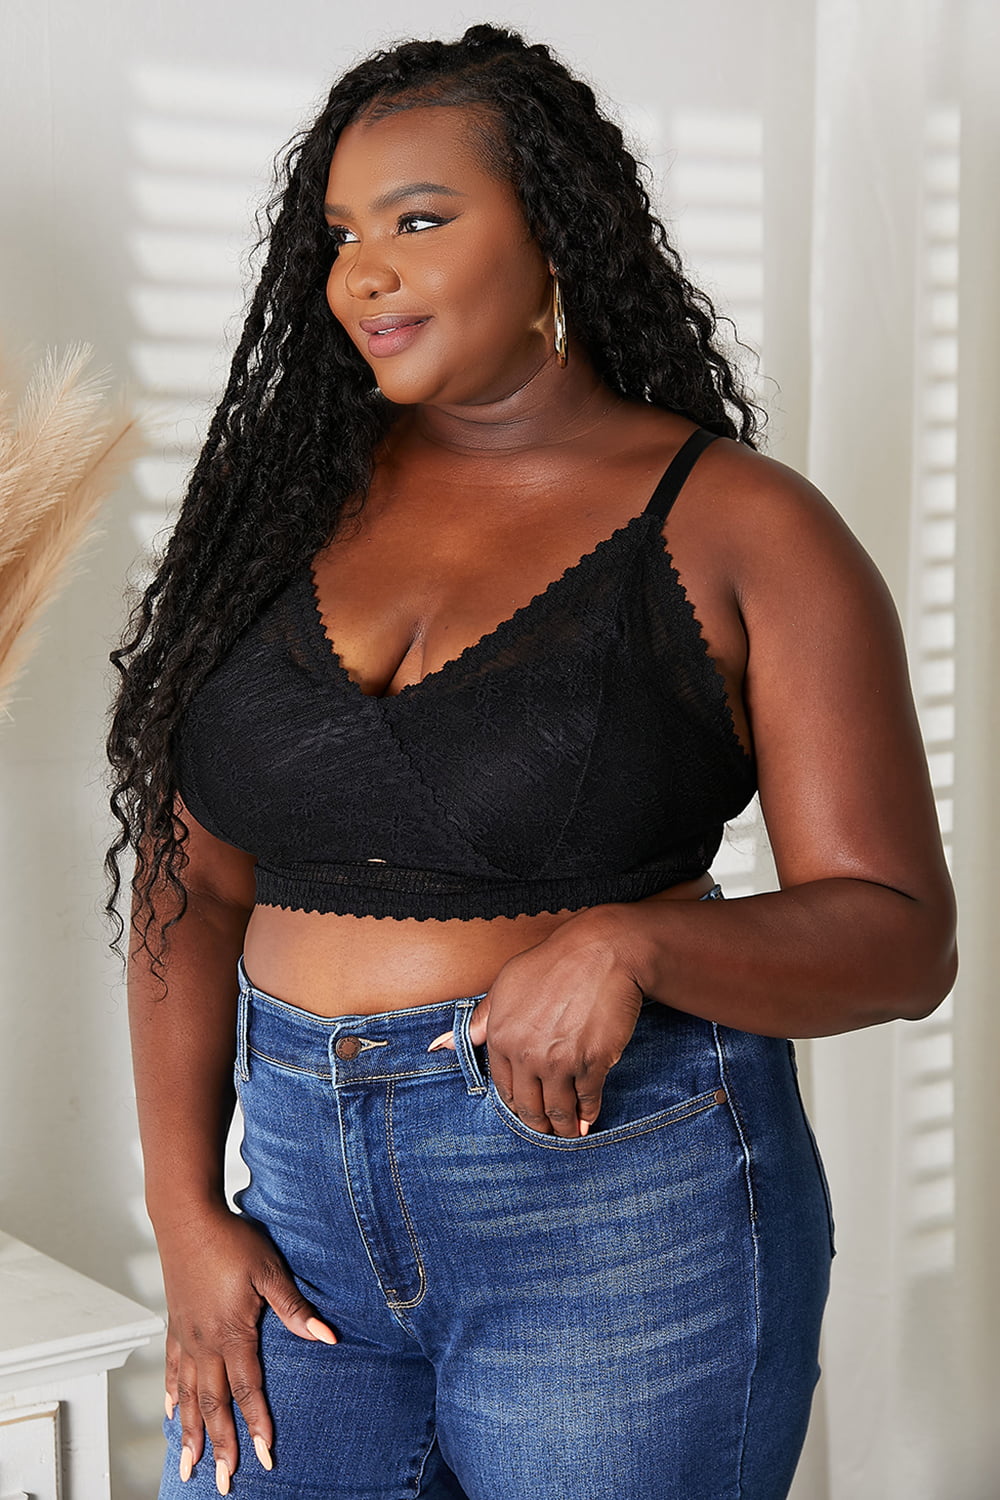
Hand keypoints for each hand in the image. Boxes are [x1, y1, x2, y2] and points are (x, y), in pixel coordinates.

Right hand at [158, 1204, 336, 1490]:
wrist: (187, 1219)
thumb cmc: (232, 1240)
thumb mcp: (271, 1270)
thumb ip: (295, 1308)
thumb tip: (327, 1337)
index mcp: (231, 1332)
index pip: (247, 1389)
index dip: (257, 1424)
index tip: (264, 1455)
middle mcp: (205, 1343)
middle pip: (213, 1404)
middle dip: (220, 1445)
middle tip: (223, 1482)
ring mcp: (186, 1336)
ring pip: (187, 1395)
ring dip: (190, 1433)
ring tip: (189, 1465)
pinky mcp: (175, 1325)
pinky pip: (171, 1369)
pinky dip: (172, 1395)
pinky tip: (171, 1413)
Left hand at [430, 909, 642, 1136]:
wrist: (601, 952)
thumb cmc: (552, 965)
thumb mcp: (505, 986)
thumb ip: (478, 1022)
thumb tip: (440, 1045)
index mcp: (501, 1037)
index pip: (504, 1089)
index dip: (517, 1106)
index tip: (527, 1112)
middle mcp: (526, 1054)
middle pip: (530, 1108)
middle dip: (539, 1125)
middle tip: (548, 1131)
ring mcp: (559, 1061)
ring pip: (559, 1110)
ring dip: (565, 1128)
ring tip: (570, 1133)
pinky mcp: (591, 1062)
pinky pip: (588, 1099)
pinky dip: (590, 1113)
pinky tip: (590, 1118)